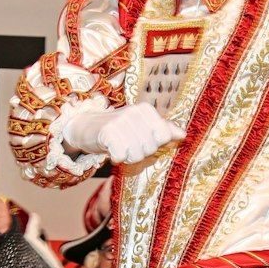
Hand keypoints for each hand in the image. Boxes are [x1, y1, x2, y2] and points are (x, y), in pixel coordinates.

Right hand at [63, 104, 183, 164]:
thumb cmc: (118, 128)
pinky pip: (122, 156)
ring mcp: (121, 121)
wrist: (86, 127)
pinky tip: (110, 150)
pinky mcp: (108, 132)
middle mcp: (135, 112)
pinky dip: (116, 158)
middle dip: (140, 152)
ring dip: (127, 156)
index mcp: (146, 109)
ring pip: (137, 154)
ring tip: (119, 146)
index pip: (164, 137)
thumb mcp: (141, 125)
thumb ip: (163, 129)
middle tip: (127, 143)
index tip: (140, 139)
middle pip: (151, 148)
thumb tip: (183, 134)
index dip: (154, 145)